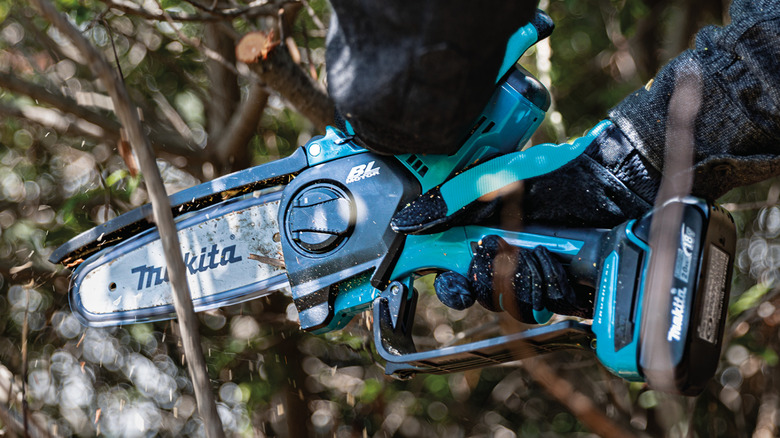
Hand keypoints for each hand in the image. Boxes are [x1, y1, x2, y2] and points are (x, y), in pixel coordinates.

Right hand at [390, 121, 654, 322]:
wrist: (615, 178)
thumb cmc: (557, 172)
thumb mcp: (494, 180)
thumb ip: (449, 202)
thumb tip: (404, 222)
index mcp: (482, 234)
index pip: (450, 271)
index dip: (447, 283)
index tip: (444, 282)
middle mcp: (505, 258)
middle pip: (477, 295)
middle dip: (486, 278)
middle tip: (496, 250)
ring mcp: (535, 275)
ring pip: (510, 305)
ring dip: (521, 279)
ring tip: (538, 250)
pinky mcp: (564, 288)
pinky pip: (544, 306)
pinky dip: (548, 286)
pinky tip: (557, 262)